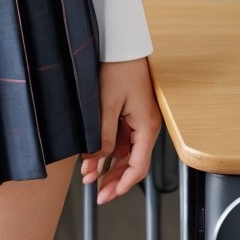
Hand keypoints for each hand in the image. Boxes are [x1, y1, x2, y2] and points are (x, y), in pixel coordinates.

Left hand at [80, 56, 161, 204]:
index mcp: (147, 127)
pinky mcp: (132, 113)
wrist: (123, 43)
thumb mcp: (107, 104)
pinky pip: (123, 138)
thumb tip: (95, 162)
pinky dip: (111, 149)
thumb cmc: (119, 68)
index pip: (138, 166)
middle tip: (99, 194)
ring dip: (111, 165)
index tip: (108, 195)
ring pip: (127, 152)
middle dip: (116, 180)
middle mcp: (147, 126)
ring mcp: (140, 120)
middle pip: (134, 162)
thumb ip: (103, 135)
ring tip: (92, 177)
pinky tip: (96, 157)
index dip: (123, 184)